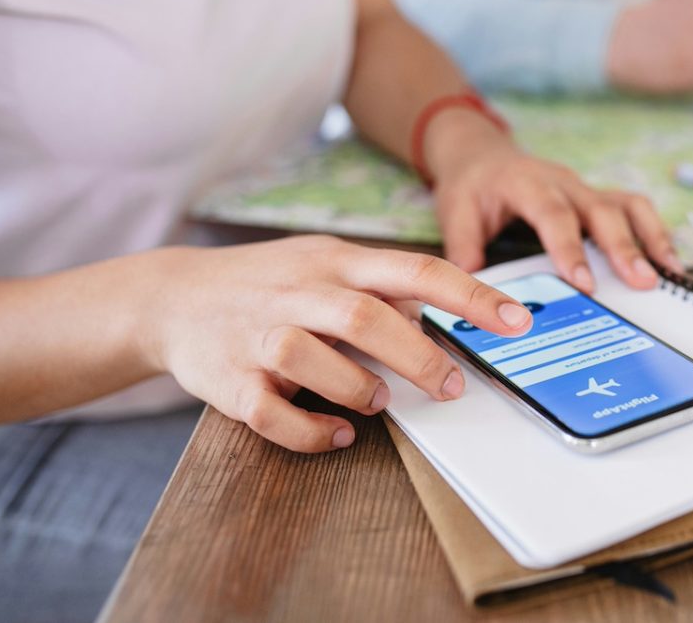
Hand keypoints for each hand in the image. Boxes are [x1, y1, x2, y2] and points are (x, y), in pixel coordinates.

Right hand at [136, 237, 534, 452]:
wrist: (172, 296)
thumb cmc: (270, 283)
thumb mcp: (326, 264)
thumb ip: (382, 288)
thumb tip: (446, 317)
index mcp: (335, 261)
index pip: (416, 270)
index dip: (472, 297)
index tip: (519, 322)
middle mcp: (298, 291)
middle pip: (366, 317)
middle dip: (420, 357)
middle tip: (452, 387)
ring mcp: (258, 334)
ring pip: (313, 359)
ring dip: (358, 387)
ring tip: (378, 400)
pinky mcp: (227, 378)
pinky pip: (272, 413)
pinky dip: (313, 430)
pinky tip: (339, 432)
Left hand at [423, 110, 682, 291]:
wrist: (482, 155)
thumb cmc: (472, 186)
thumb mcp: (455, 212)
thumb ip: (463, 248)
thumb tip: (471, 290)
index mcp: (527, 183)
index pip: (553, 214)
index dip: (570, 247)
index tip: (583, 282)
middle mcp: (563, 183)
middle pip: (601, 210)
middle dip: (623, 247)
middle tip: (641, 282)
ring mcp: (585, 188)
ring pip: (626, 205)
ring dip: (650, 238)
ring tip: (668, 274)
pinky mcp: (598, 197)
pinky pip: (634, 209)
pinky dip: (655, 233)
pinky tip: (668, 263)